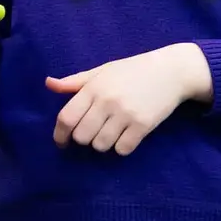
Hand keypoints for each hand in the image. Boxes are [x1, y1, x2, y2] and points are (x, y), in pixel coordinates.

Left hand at [47, 42, 212, 154]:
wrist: (171, 71)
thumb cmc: (133, 70)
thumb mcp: (103, 70)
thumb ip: (75, 81)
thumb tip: (49, 84)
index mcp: (94, 87)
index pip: (67, 117)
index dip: (60, 134)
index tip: (62, 142)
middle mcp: (107, 101)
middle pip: (82, 136)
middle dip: (84, 139)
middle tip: (93, 132)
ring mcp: (125, 114)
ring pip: (101, 145)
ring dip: (103, 144)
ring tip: (111, 132)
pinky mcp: (143, 125)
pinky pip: (122, 149)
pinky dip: (122, 147)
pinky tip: (127, 136)